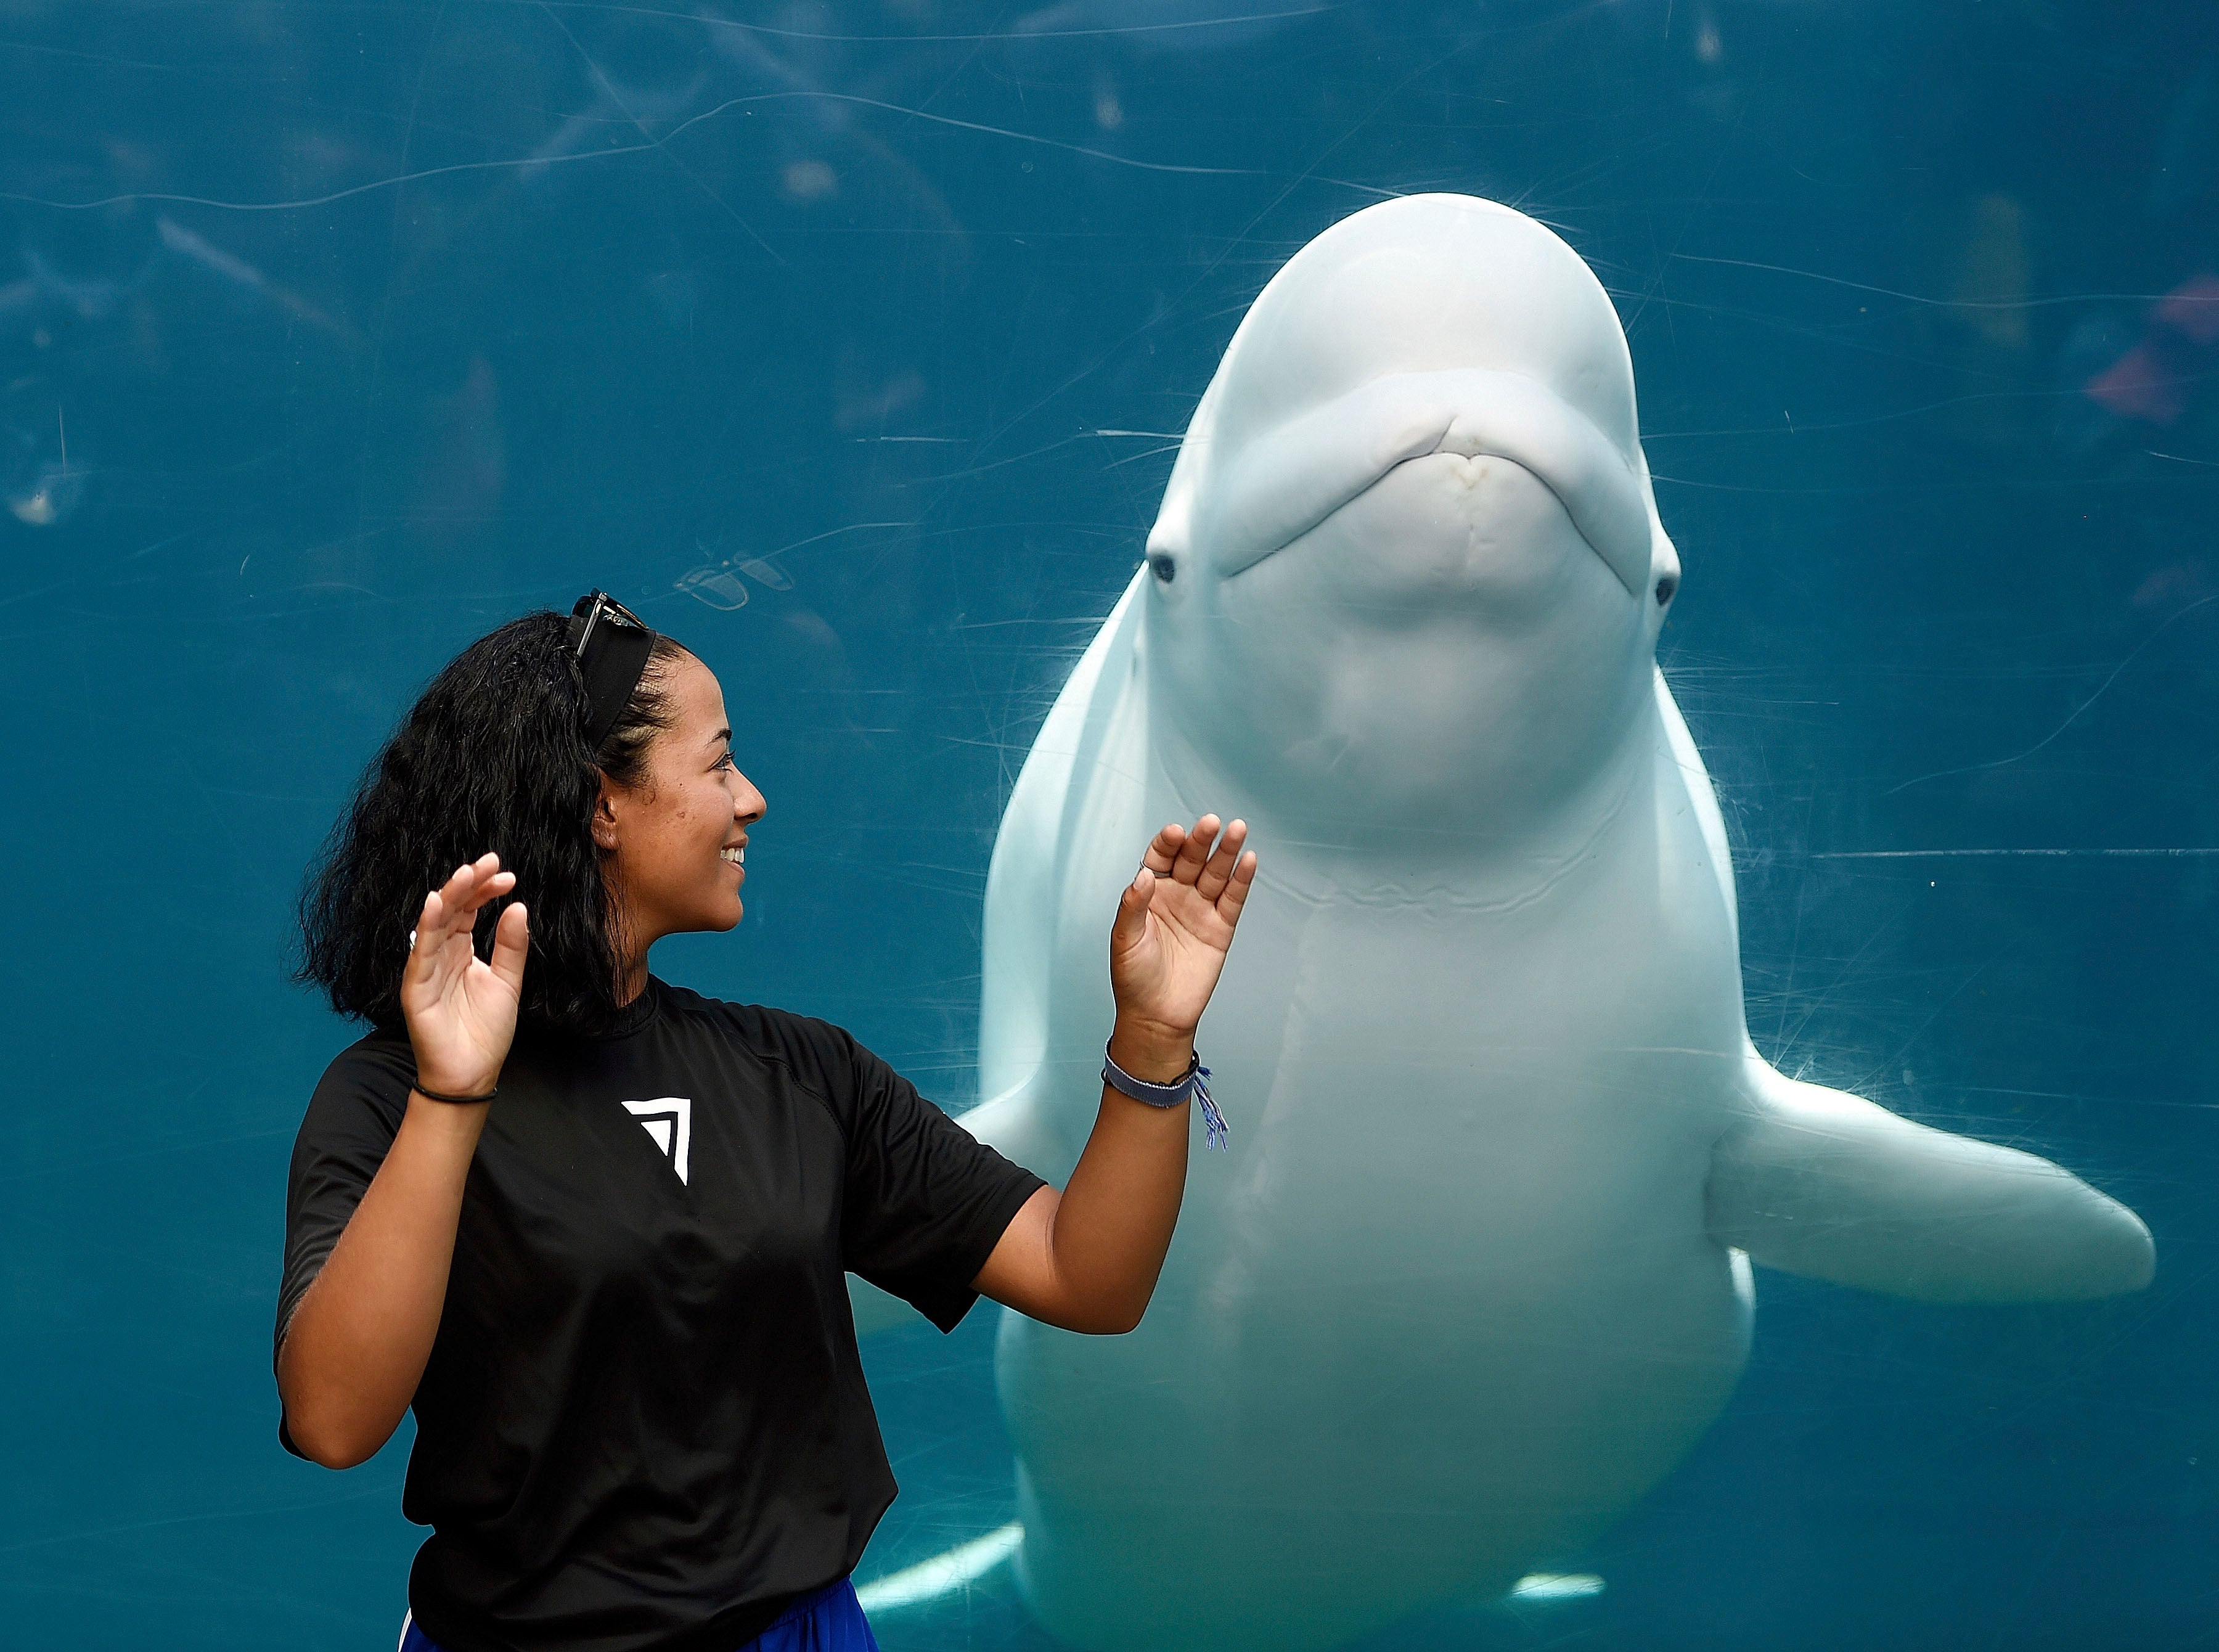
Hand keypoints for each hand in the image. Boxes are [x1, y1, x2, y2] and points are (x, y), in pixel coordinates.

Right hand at [402, 853, 529, 1098]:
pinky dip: (428, 927)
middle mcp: (441, 956)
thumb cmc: (485, 1031)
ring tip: (468, 873)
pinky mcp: (416, 988)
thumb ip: (511, 946)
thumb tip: (518, 906)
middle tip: (491, 862)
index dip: (486, 891)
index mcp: (461, 952)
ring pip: (434, 924)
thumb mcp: (508, 982)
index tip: (507, 876)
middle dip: (470, 884)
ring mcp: (426, 970)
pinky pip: (420, 952)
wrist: (472, 1074)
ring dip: (450, 896)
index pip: (470, 911)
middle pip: (452, 910)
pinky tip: (437, 903)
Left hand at [1107, 816, 1256, 1066]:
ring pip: (1216, 873)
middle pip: (1191, 859)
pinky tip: (1248, 859)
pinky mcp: (1221, 927)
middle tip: (1211, 822)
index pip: (1160, 858)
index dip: (1167, 843)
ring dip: (1227, 851)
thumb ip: (1133, 906)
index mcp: (1150, 893)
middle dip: (1201, 840)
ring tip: (1236, 829)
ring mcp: (1200, 909)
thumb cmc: (1133, 977)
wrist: (1157, 1015)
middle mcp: (1177, 895)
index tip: (1174, 832)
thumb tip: (1143, 875)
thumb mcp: (1124, 940)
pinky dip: (1242, 879)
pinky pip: (1233, 899)